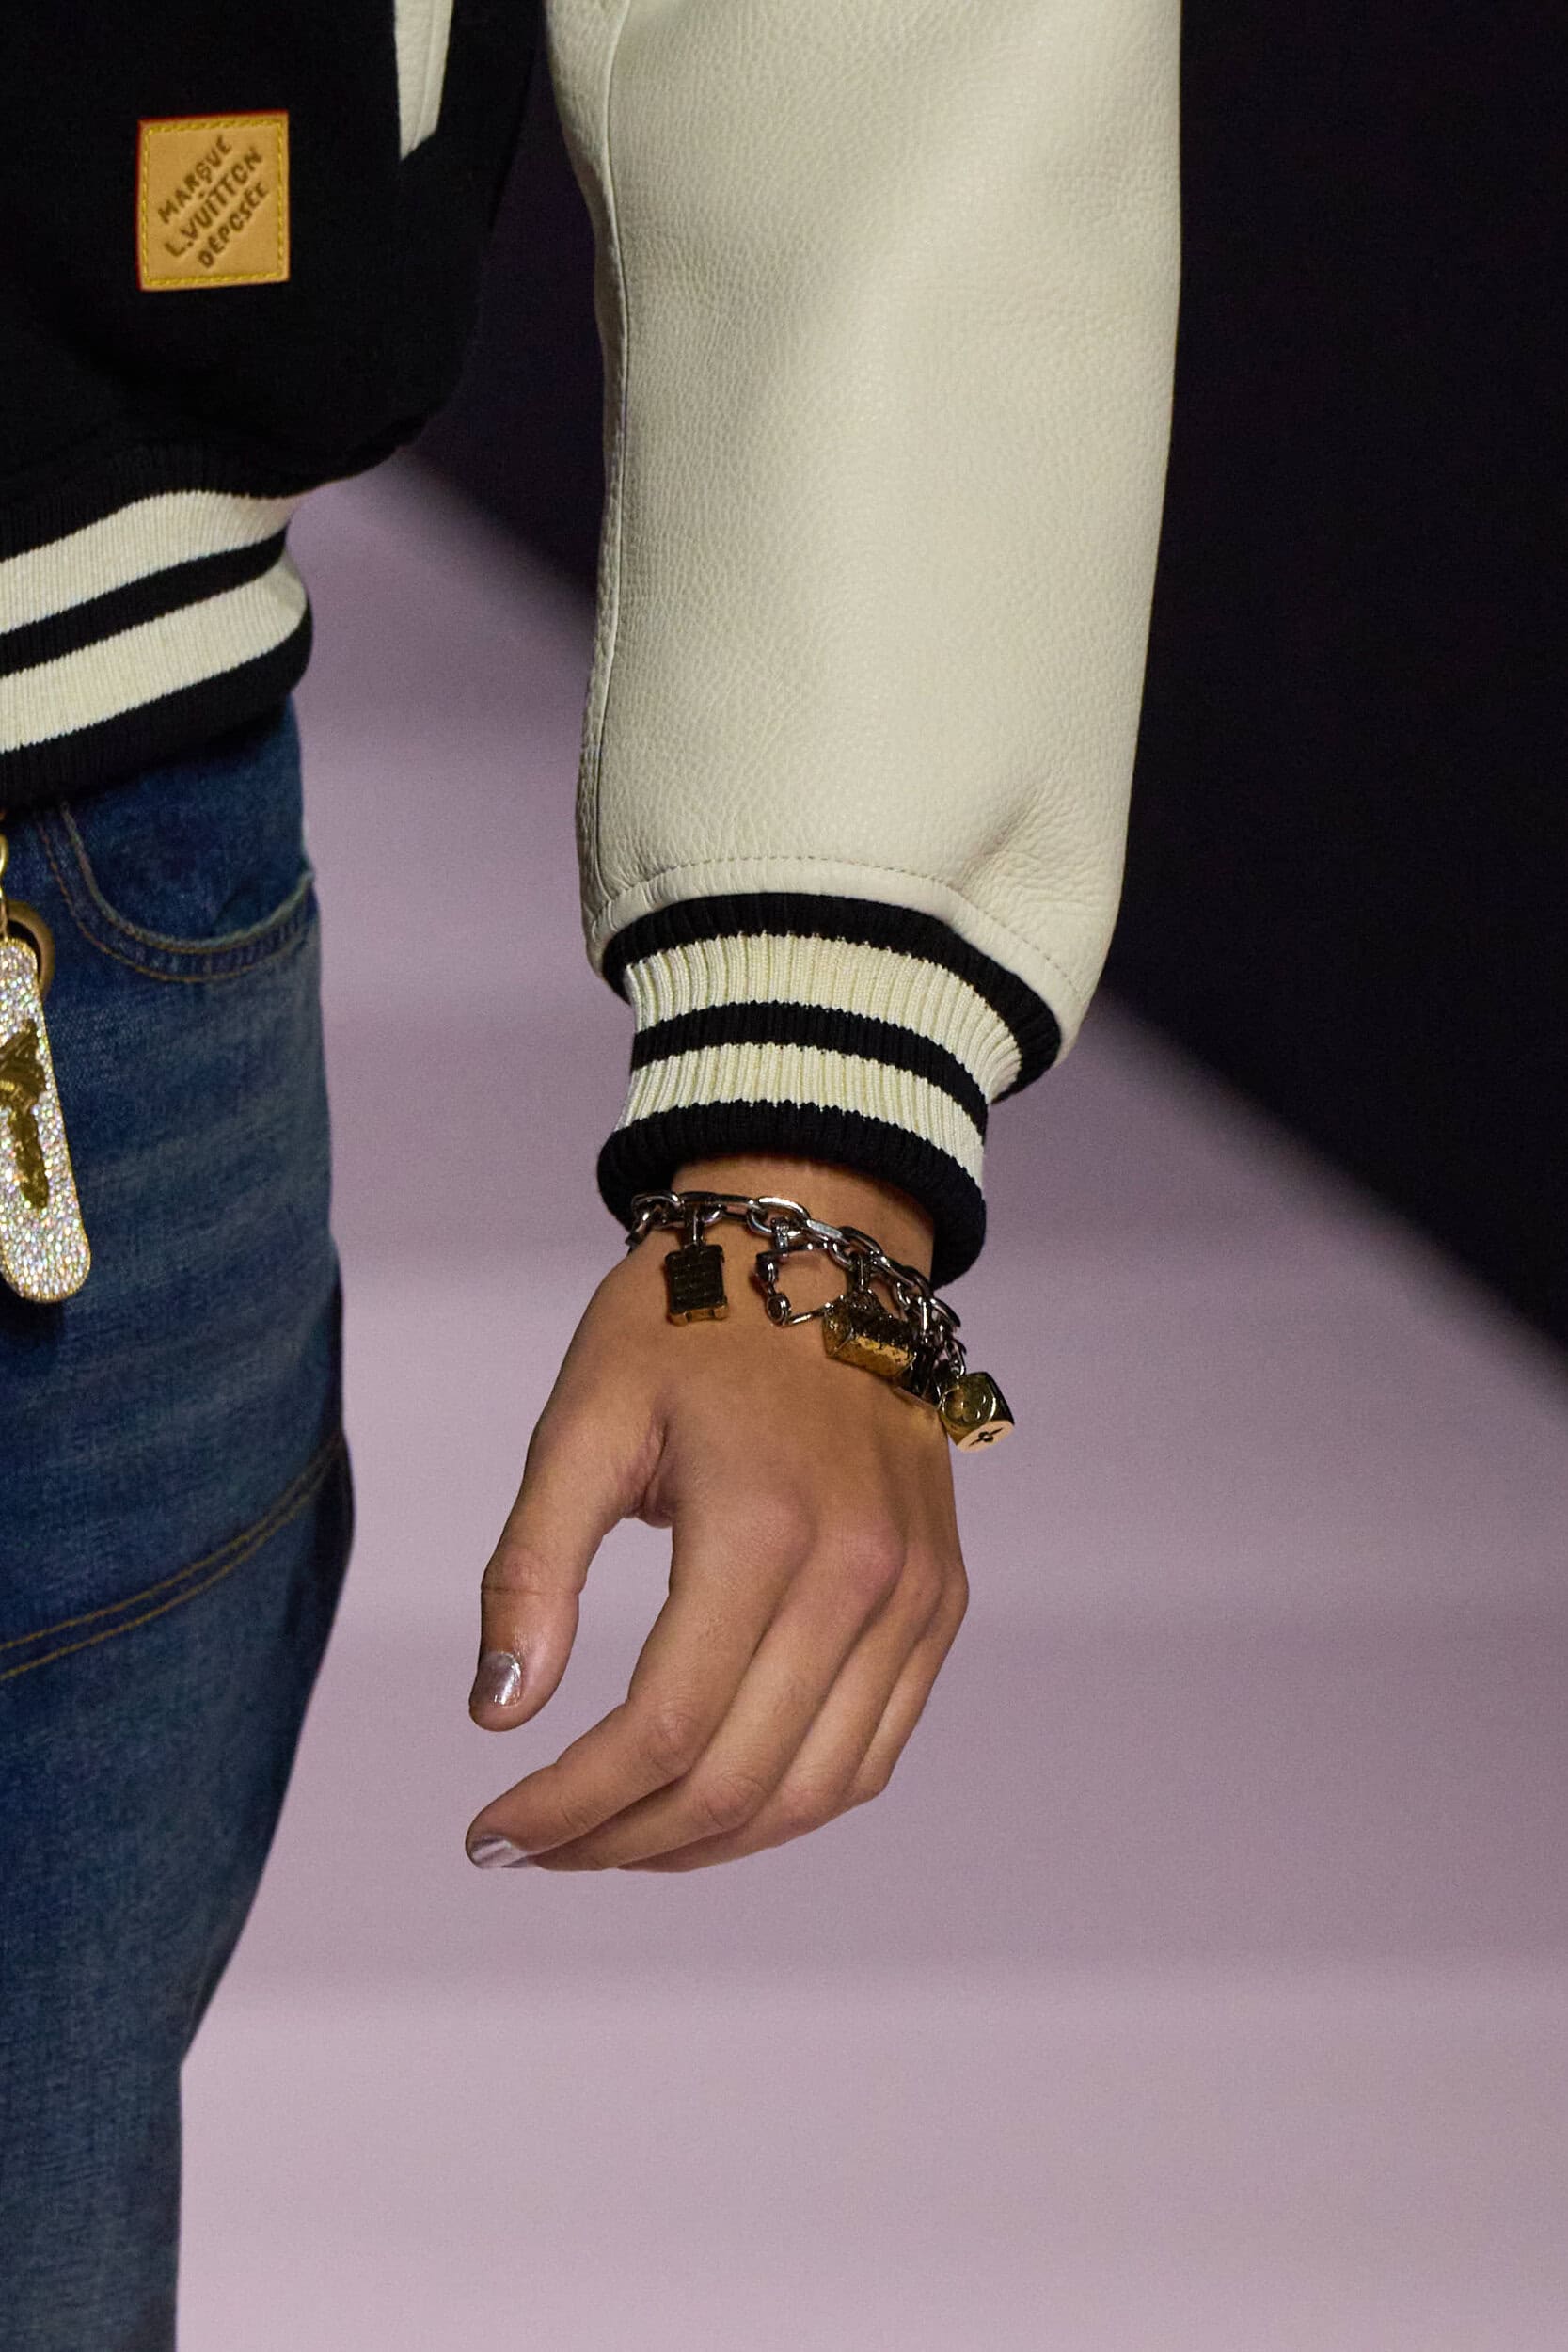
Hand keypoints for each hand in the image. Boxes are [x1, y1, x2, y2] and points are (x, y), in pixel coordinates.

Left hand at [463, 1153, 969, 1872]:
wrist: (825, 1254)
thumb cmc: (685, 1329)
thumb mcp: (582, 1422)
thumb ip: (532, 1568)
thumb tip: (497, 1715)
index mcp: (765, 1527)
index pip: (663, 1730)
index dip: (569, 1805)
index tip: (489, 1833)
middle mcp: (860, 1576)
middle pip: (738, 1783)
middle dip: (617, 1841)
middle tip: (530, 1847)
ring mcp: (915, 1596)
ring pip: (813, 1793)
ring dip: (700, 1845)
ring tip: (608, 1840)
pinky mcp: (938, 1602)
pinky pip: (872, 1753)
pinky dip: (787, 1805)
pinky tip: (706, 1803)